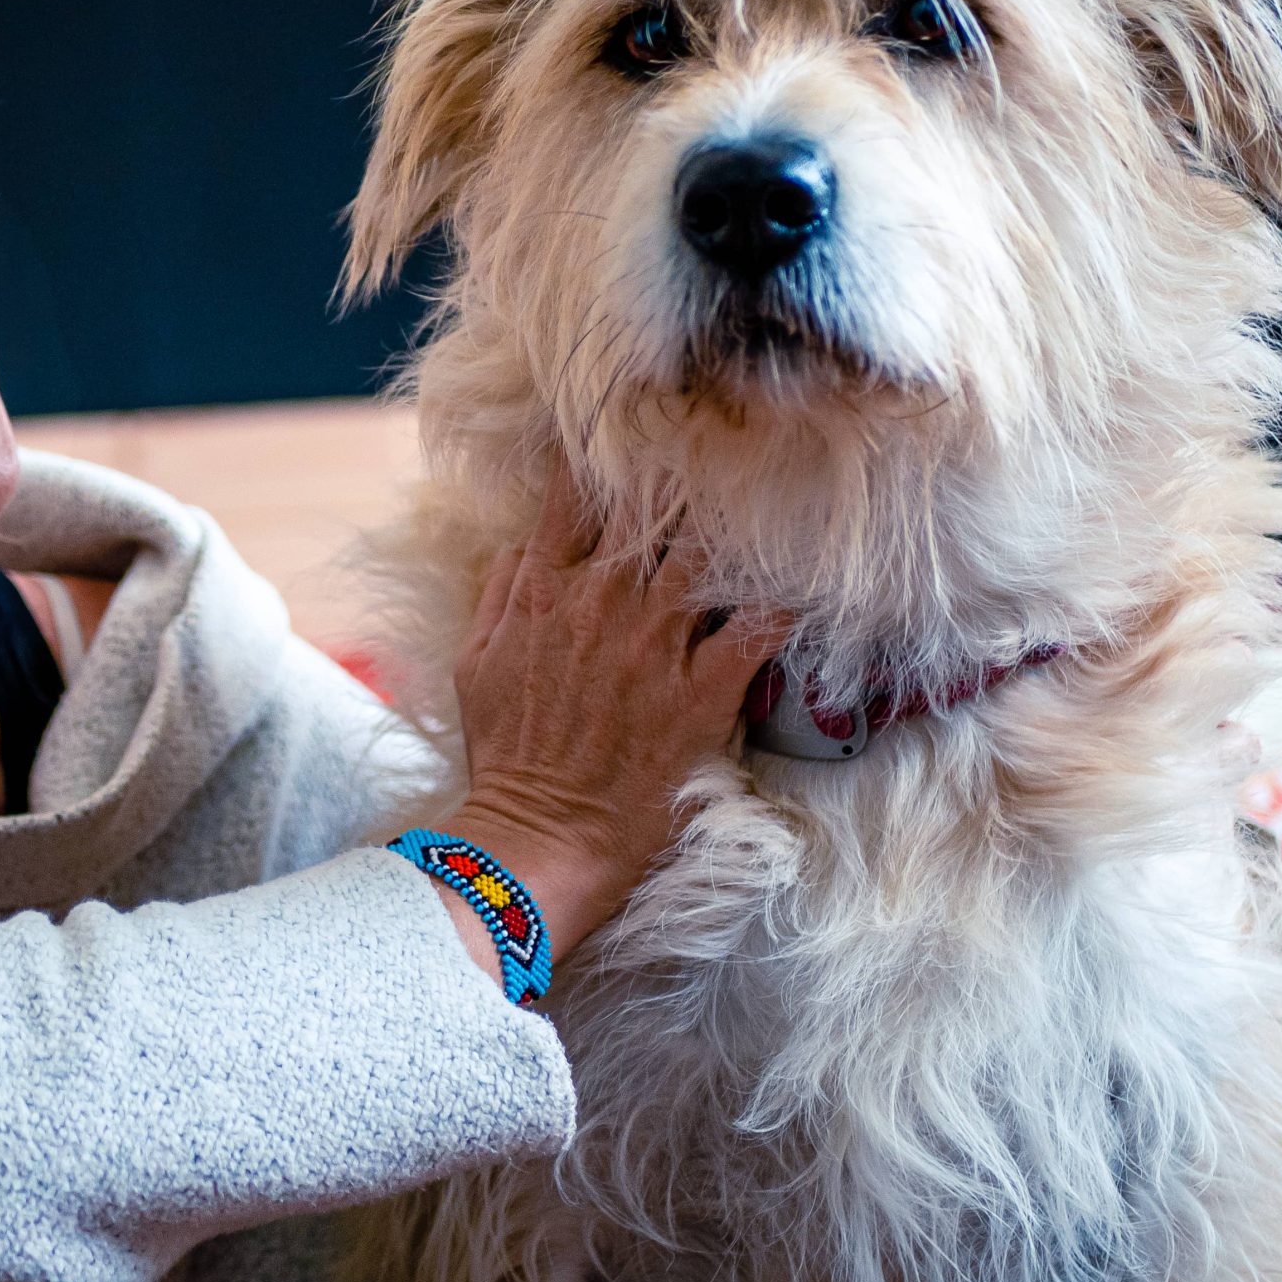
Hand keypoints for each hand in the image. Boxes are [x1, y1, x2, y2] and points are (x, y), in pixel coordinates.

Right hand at [429, 464, 783, 982]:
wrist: (541, 835)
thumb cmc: (506, 755)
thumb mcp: (474, 664)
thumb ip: (499, 595)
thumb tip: (526, 546)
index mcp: (545, 591)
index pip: (577, 497)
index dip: (609, 462)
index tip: (635, 447)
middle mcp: (601, 602)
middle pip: (654, 509)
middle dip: (686, 481)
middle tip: (721, 462)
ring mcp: (655, 645)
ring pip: (710, 553)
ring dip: (741, 529)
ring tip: (774, 506)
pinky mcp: (702, 692)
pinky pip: (760, 627)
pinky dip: (787, 602)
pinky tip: (808, 584)